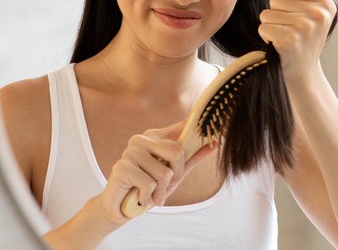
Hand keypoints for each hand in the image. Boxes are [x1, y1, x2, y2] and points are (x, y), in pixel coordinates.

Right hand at [96, 121, 217, 223]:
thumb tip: (216, 142)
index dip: (196, 131)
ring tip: (149, 194)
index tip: (216, 135)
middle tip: (163, 186)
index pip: (181, 128)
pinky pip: (150, 184)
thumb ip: (192, 158)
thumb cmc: (149, 189)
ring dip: (160, 191)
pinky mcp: (121, 166)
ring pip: (164, 173)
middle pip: (177, 152)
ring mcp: (130, 151)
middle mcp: (141, 139)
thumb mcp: (175, 174)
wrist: (121, 209)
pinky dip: (147, 197)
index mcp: (154, 136)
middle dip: (175, 176)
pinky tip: (139, 197)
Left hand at [258, 0, 336, 80]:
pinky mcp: (290, 40)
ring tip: (284, 39)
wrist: (303, 74)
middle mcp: (319, 14)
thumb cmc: (304, 39)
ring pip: (267, 14)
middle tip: (290, 31)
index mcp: (326, 4)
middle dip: (278, 15)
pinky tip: (279, 46)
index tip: (298, 16)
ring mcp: (305, 27)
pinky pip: (264, 28)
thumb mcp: (313, 14)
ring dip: (271, 27)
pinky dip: (266, 38)